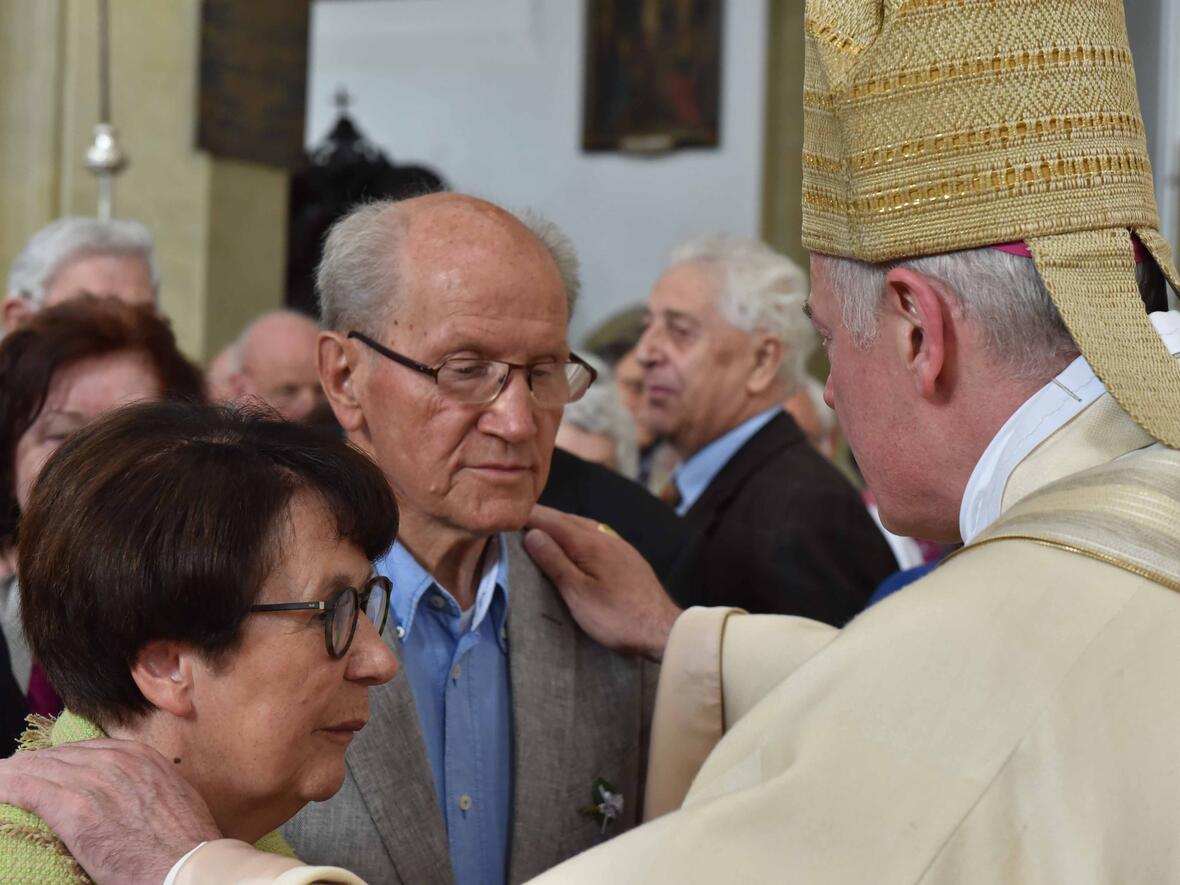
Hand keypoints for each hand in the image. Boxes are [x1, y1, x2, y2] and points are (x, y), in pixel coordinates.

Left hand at [0, 738, 220, 883]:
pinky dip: (6, 786)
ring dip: (14, 775)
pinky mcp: (73, 808)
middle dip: (33, 767)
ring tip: (1, 780)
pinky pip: (26, 788)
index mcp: (139, 756)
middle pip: (58, 756)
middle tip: (12, 779)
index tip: (45, 773)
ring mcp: (93, 781)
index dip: (60, 762)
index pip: (84, 750)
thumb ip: (146, 787)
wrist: (188, 867)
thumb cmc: (185, 844)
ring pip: (38, 768)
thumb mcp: (172, 798)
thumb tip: (131, 800)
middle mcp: (115, 760)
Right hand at [524, 504, 681, 660]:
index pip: (550, 520)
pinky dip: (576, 534)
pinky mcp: (627, 556)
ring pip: (582, 526)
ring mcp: (618, 545)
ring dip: (559, 525)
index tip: (505, 513)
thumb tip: (532, 533)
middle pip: (565, 518)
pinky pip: (594, 535)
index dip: (527, 516)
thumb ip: (554, 561)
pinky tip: (573, 545)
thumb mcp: (578, 593)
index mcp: (589, 542)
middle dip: (540, 517)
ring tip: (539, 530)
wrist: (662, 629)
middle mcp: (604, 536)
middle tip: (516, 519)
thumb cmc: (617, 617)